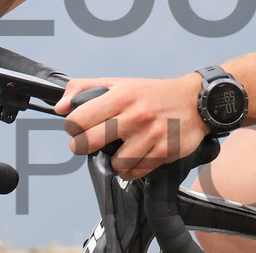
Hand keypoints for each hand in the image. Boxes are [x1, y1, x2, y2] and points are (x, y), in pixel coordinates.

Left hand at [55, 73, 208, 178]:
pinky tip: (137, 155)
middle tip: (91, 143)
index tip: (79, 128)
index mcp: (121, 95)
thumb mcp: (120, 83)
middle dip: (83, 147)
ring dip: (114, 160)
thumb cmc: (152, 94)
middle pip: (88, 143)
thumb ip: (86, 89)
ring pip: (114, 163)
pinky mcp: (163, 152)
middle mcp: (135, 115)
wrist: (195, 101)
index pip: (78, 119)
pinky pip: (134, 173)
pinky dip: (132, 169)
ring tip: (121, 149)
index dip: (73, 128)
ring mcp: (150, 135)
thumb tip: (60, 106)